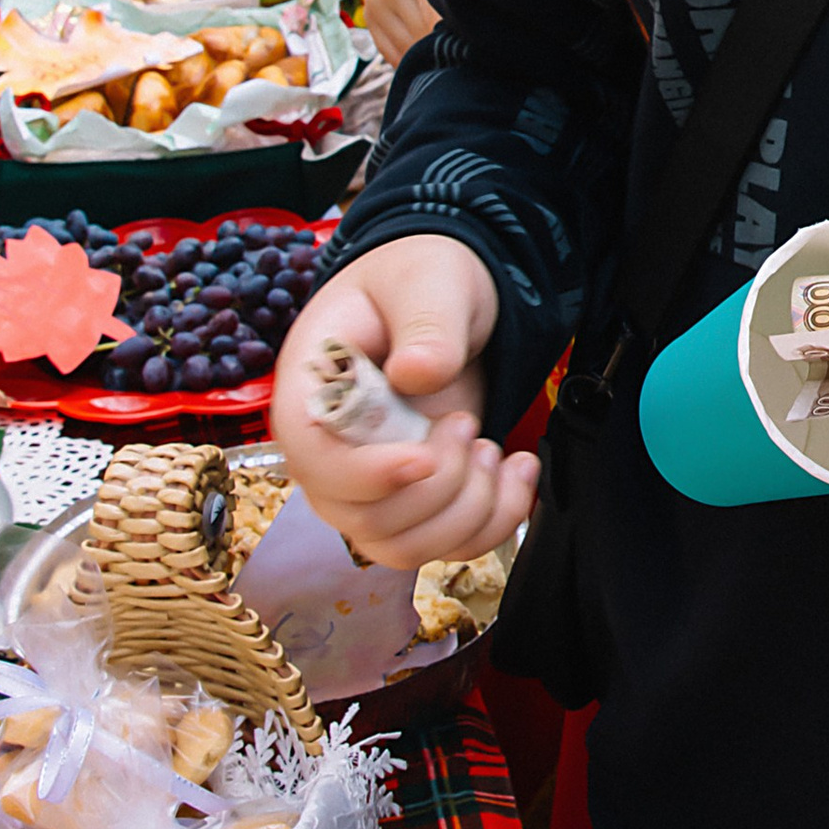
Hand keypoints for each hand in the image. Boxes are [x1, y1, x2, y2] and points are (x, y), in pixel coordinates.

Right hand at [271, 234, 534, 565]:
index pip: (314, 463)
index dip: (366, 476)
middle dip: (437, 487)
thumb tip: (418, 372)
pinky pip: (446, 545)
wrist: (444, 301)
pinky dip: (495, 520)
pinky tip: (518, 468)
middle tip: (468, 423)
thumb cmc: (420, 281)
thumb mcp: (428, 281)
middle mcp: (331, 453)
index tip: (424, 458)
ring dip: (469, 509)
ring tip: (495, 448)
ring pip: (405, 547)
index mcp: (310, 395)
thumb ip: (426, 322)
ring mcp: (371, 486)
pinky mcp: (415, 500)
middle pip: (364, 519)